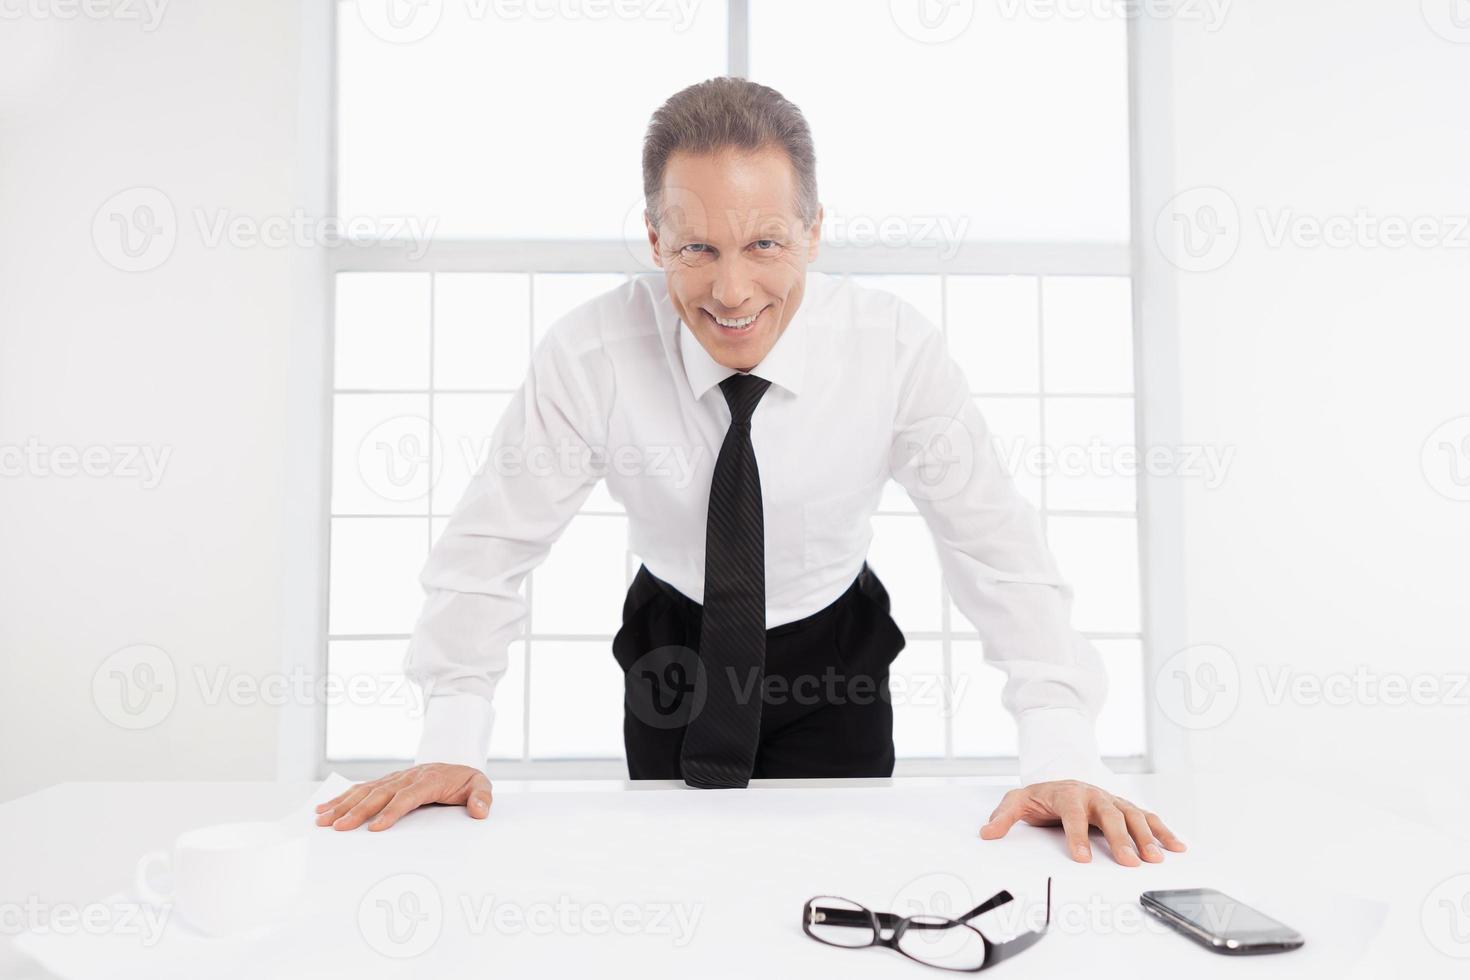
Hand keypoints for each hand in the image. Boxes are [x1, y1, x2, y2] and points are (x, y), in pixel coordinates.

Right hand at [314, 763, 491, 831]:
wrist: (456, 764)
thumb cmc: (466, 780)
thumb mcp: (480, 785)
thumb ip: (482, 797)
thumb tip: (480, 811)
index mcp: (429, 780)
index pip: (408, 797)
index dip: (392, 812)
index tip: (376, 828)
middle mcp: (407, 777)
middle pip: (380, 794)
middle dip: (358, 811)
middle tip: (338, 828)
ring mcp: (394, 778)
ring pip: (366, 791)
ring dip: (343, 805)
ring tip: (323, 819)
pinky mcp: (386, 782)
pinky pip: (361, 788)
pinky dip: (342, 797)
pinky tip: (324, 807)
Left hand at [978, 780, 1185, 865]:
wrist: (1060, 780)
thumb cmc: (1041, 796)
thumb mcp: (1018, 802)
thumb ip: (1003, 817)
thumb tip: (986, 832)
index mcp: (1068, 792)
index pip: (1073, 813)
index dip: (1077, 835)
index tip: (1081, 858)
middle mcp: (1094, 794)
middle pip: (1109, 814)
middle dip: (1120, 839)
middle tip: (1128, 862)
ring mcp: (1112, 800)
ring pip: (1133, 815)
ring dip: (1146, 836)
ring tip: (1155, 859)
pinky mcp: (1126, 808)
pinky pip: (1148, 817)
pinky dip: (1163, 831)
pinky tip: (1176, 847)